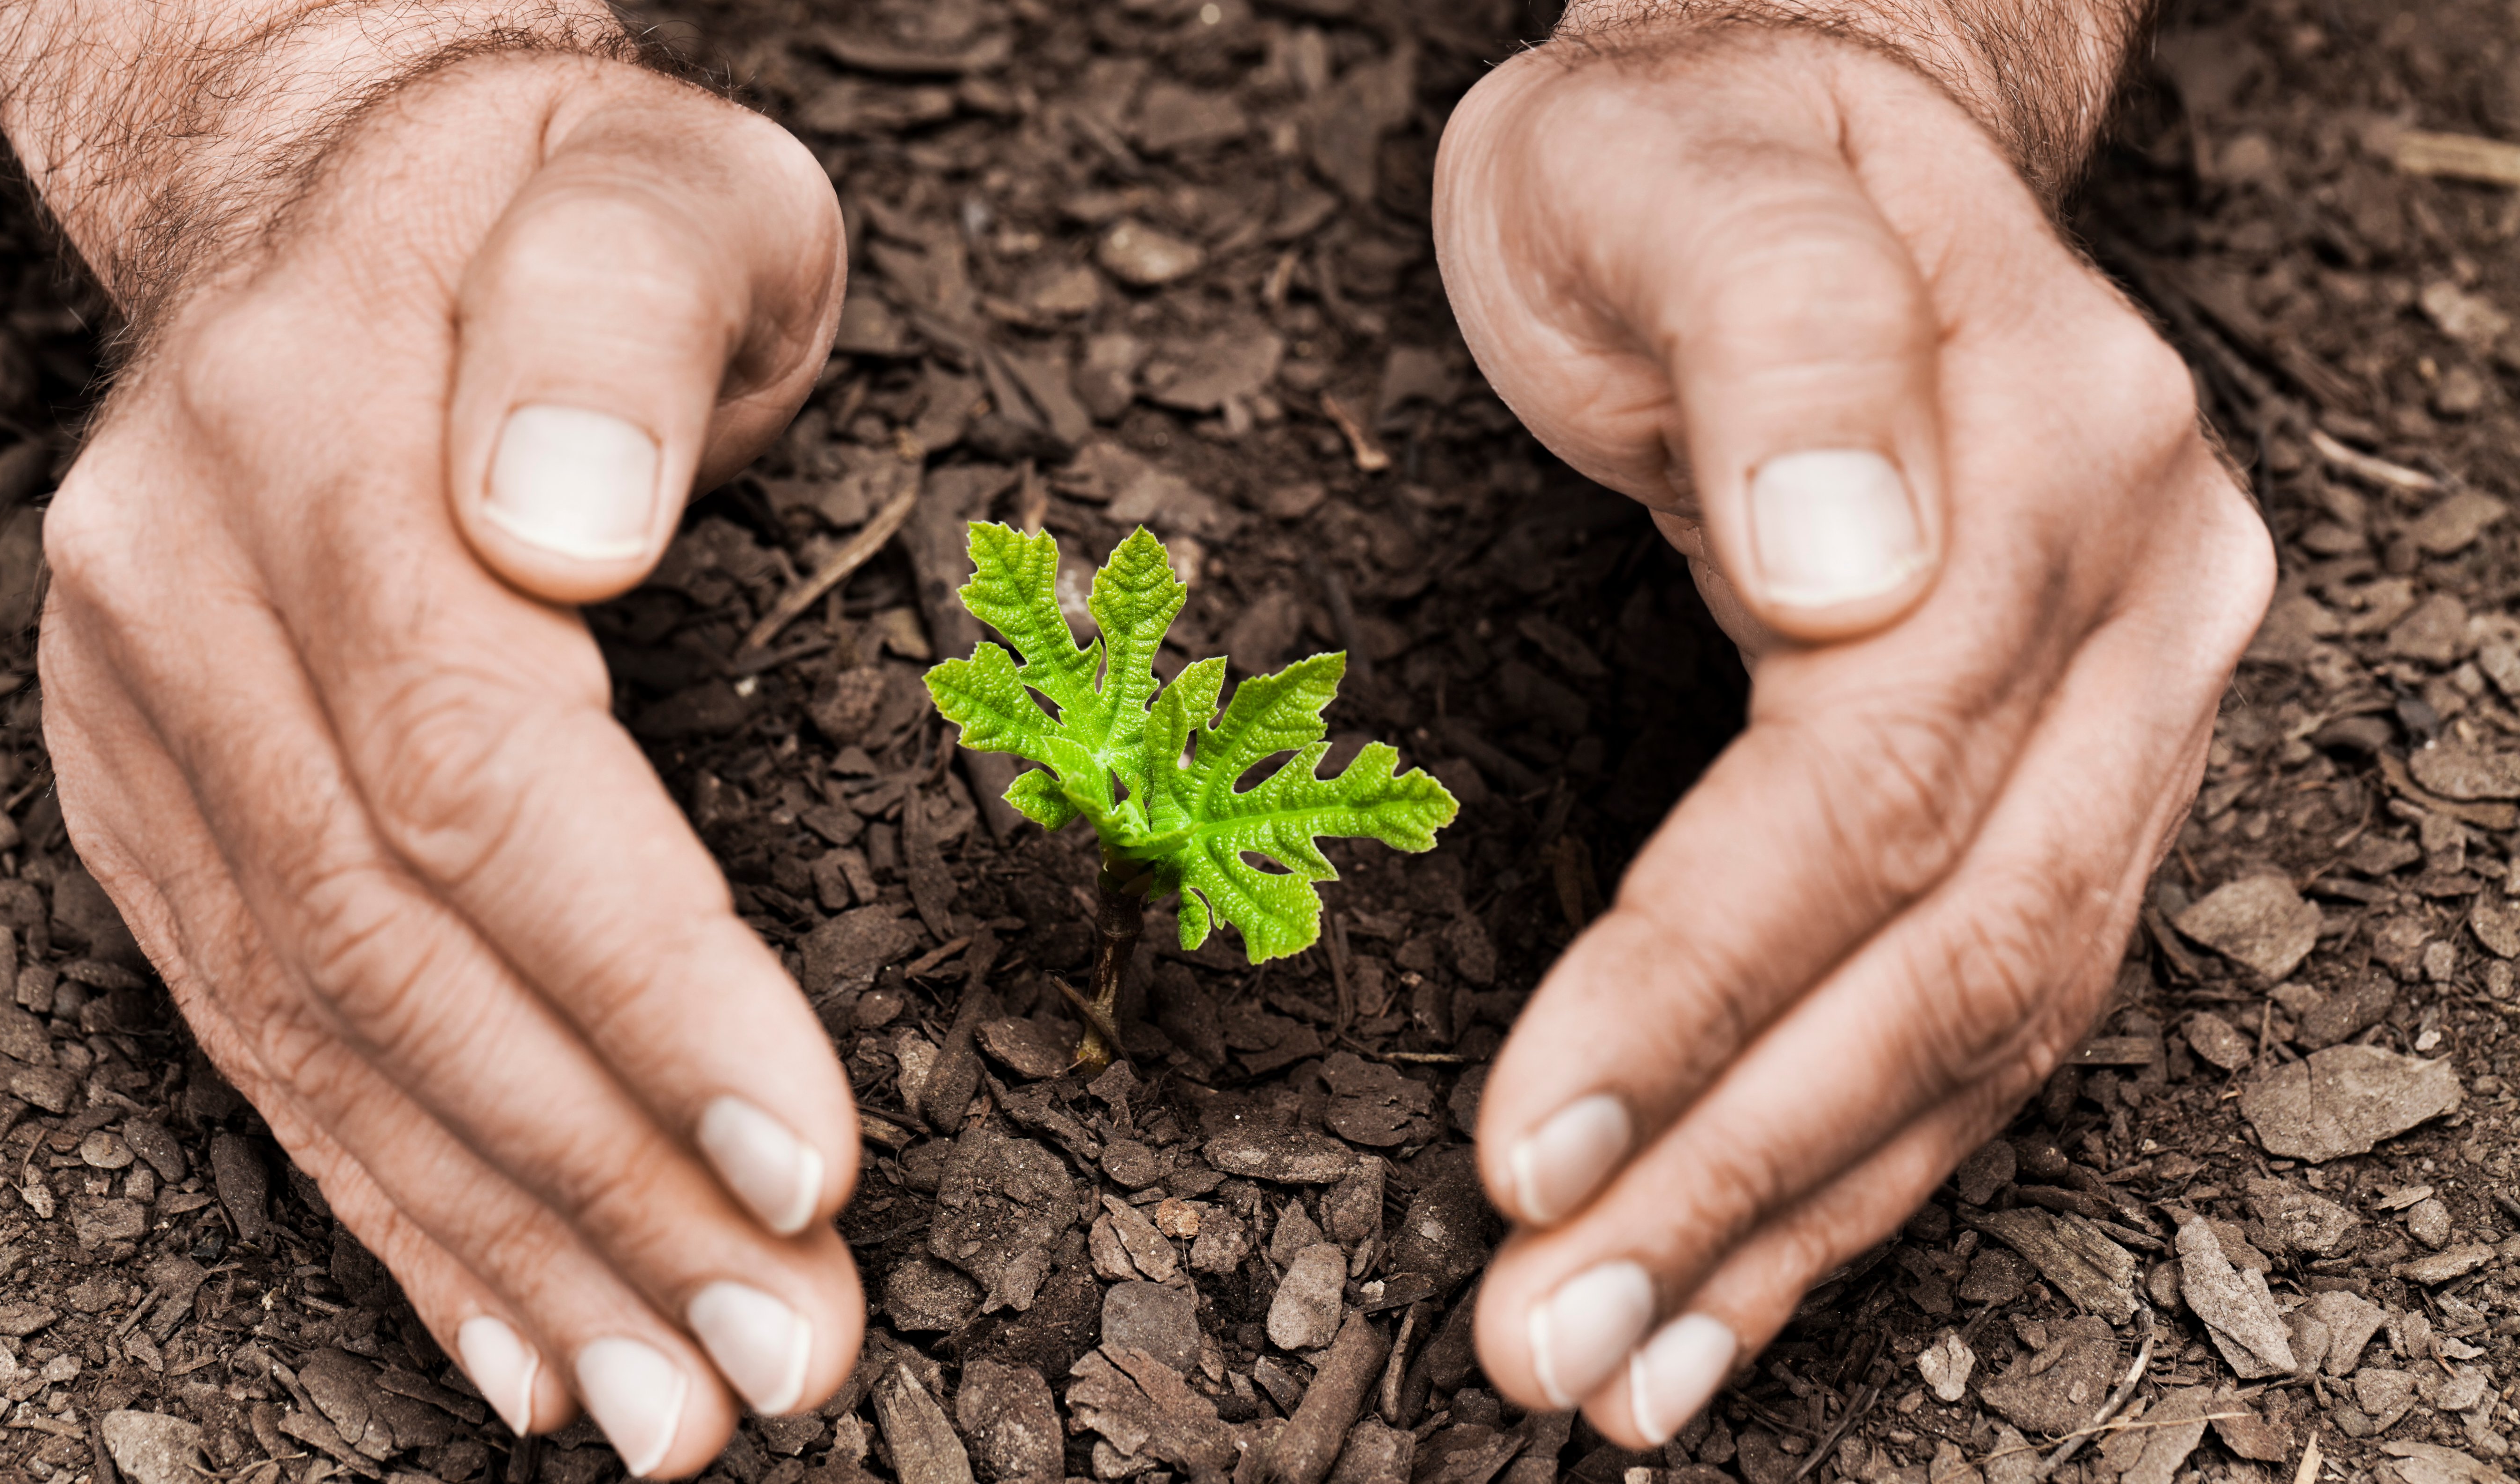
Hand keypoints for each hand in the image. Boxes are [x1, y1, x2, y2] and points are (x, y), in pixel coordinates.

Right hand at [34, 52, 856, 1472]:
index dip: (639, 982)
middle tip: (778, 1356)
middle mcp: (188, 599)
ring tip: (675, 1406)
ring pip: (326, 1036)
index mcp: (312, 435)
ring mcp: (146, 718)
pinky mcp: (156, 803)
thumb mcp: (659, 186)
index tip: (802, 1155)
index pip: (474, 768)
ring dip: (506, 1246)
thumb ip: (621, 316)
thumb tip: (563, 523)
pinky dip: (394, 1203)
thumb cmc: (562, 200)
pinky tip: (514, 1337)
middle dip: (602, 1176)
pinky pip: (265, 1037)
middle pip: (402, 947)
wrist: (345, 196)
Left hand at [1432, 21, 2274, 1441]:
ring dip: (1798, 1219)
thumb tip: (1848, 564)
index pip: (1868, 785)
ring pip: (1983, 1023)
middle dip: (1739, 1167)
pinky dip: (1854, 1159)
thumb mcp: (1677, 177)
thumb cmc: (1692, 153)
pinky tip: (1744, 1271)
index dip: (1699, 986)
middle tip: (1556, 1337)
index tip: (1535, 1144)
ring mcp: (2129, 700)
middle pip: (1947, 949)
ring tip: (1628, 1364)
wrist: (1811, 121)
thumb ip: (1775, 339)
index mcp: (2047, 456)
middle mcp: (2134, 600)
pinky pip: (1978, 1005)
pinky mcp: (2070, 769)